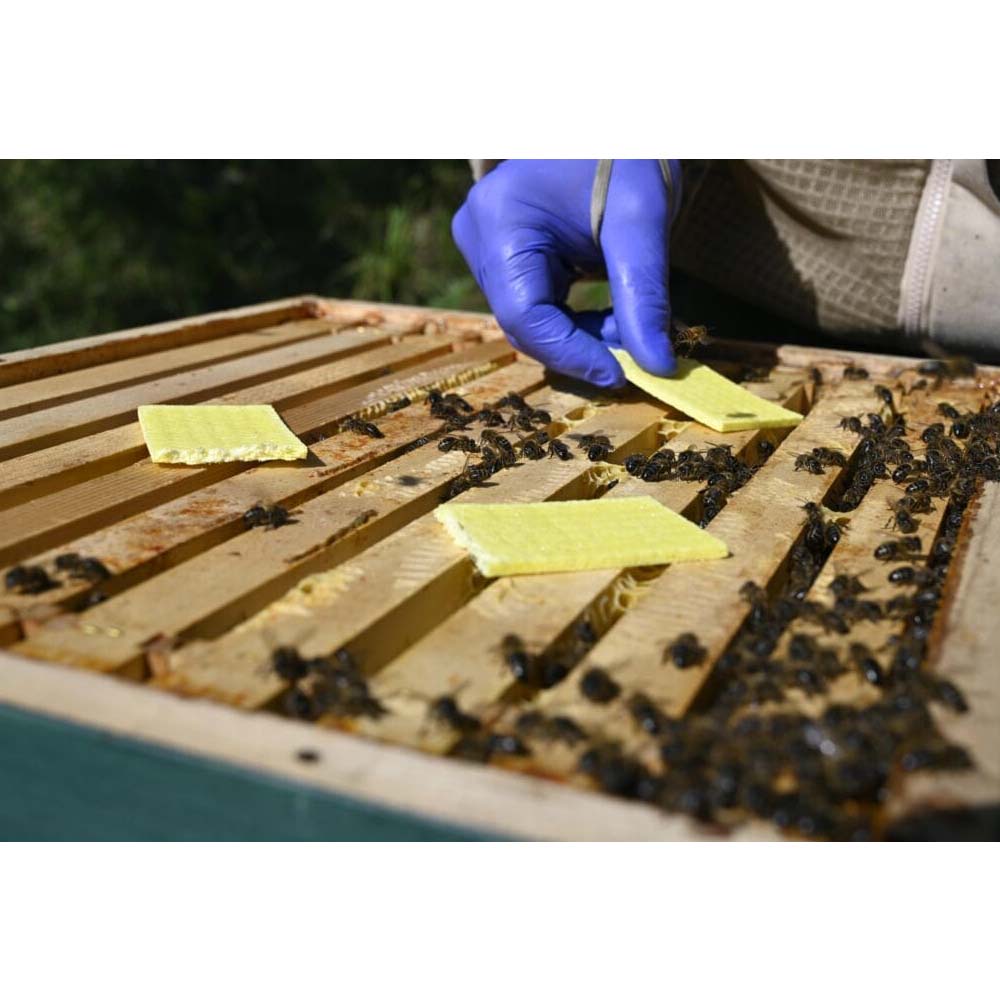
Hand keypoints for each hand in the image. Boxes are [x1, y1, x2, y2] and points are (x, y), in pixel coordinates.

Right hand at [452, 159, 678, 387]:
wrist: (614, 115)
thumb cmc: (626, 151)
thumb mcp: (641, 224)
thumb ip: (643, 297)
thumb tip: (655, 366)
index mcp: (500, 220)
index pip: (525, 314)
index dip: (571, 354)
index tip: (621, 373)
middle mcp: (479, 234)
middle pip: (524, 319)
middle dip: (579, 344)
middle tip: (634, 355)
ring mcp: (485, 243)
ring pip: (529, 317)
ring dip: (580, 333)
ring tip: (627, 324)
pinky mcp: (503, 251)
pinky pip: (534, 302)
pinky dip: (574, 317)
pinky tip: (610, 312)